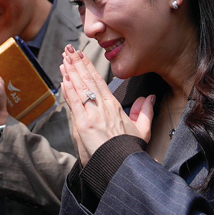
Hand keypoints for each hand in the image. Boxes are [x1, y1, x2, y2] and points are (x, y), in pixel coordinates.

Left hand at [60, 45, 153, 164]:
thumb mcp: (142, 129)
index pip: (99, 82)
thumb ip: (144, 112)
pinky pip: (75, 103)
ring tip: (64, 59)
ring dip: (70, 72)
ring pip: (80, 88)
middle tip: (69, 50)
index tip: (82, 56)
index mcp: (114, 106)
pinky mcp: (83, 124)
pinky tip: (64, 79)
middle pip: (88, 80)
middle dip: (77, 63)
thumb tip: (149, 98)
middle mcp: (102, 107)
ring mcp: (92, 115)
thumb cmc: (129, 149)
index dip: (89, 67)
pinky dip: (68, 90)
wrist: (122, 164)